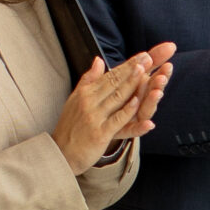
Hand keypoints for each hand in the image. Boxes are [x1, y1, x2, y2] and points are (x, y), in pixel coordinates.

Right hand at [55, 44, 174, 174]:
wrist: (60, 153)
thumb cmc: (70, 127)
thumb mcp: (76, 99)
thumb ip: (89, 80)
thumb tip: (98, 60)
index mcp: (86, 93)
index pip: (110, 76)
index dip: (127, 65)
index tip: (142, 56)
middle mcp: (89, 102)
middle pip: (114, 83)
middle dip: (132, 69)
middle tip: (148, 58)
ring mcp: (94, 117)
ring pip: (117, 97)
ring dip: (132, 84)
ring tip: (145, 72)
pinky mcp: (100, 133)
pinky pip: (117, 120)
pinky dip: (128, 111)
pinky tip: (138, 103)